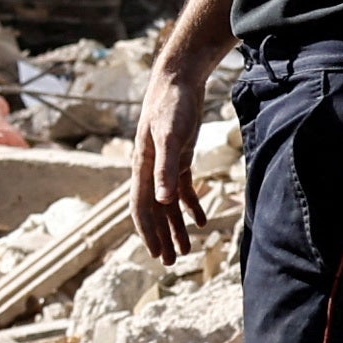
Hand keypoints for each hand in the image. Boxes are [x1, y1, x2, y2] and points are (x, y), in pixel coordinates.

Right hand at [130, 50, 218, 263]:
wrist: (178, 80)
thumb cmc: (170, 106)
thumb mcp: (170, 137)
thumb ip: (165, 169)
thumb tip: (163, 202)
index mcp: (142, 167)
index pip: (141, 208)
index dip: (148, 232)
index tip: (156, 254)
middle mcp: (150, 170)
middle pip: (154, 211)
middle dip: (161, 237)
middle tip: (171, 263)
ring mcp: (164, 164)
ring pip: (168, 204)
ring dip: (175, 227)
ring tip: (185, 250)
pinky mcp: (179, 157)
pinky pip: (182, 190)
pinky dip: (190, 206)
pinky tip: (201, 221)